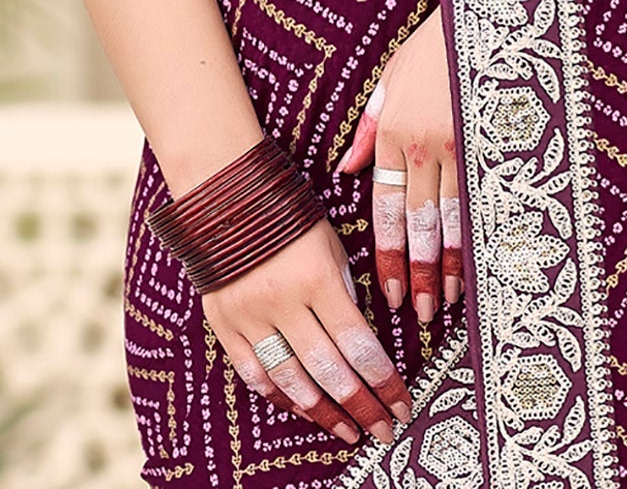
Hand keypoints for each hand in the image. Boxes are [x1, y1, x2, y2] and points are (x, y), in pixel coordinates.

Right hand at [202, 217, 412, 447]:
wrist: (224, 197)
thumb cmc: (286, 215)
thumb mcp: (329, 244)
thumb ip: (343, 290)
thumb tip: (358, 338)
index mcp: (316, 277)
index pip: (358, 343)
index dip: (383, 381)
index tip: (401, 403)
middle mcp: (282, 301)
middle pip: (328, 370)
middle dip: (362, 406)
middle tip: (383, 429)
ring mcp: (250, 316)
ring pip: (291, 380)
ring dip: (323, 412)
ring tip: (348, 430)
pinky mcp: (225, 324)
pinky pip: (254, 373)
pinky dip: (281, 396)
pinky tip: (304, 408)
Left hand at [335, 5, 461, 321]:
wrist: (482, 14)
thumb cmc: (434, 46)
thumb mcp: (391, 79)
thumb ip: (369, 128)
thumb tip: (347, 170)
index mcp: (393, 131)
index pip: (384, 207)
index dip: (387, 253)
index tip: (390, 290)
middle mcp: (422, 143)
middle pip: (417, 222)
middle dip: (418, 271)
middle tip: (419, 311)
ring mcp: (458, 143)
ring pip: (451, 218)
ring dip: (449, 265)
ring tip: (447, 300)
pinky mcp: (489, 139)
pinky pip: (481, 197)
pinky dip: (479, 235)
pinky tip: (481, 262)